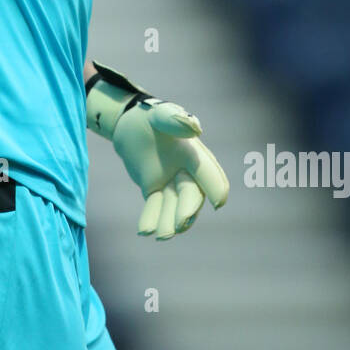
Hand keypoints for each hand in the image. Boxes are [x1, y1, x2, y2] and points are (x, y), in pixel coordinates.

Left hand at [86, 62, 228, 240]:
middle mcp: (187, 171)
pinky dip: (150, 218)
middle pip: (191, 195)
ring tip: (161, 235)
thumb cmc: (151, 116)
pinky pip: (155, 206)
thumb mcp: (161, 114)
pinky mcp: (155, 189)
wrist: (130, 123)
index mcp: (194, 154)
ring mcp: (171, 182)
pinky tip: (144, 231)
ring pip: (173, 206)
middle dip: (187, 210)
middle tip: (180, 225)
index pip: (208, 173)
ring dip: (169, 221)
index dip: (215, 187)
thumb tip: (195, 127)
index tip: (220, 203)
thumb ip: (176, 120)